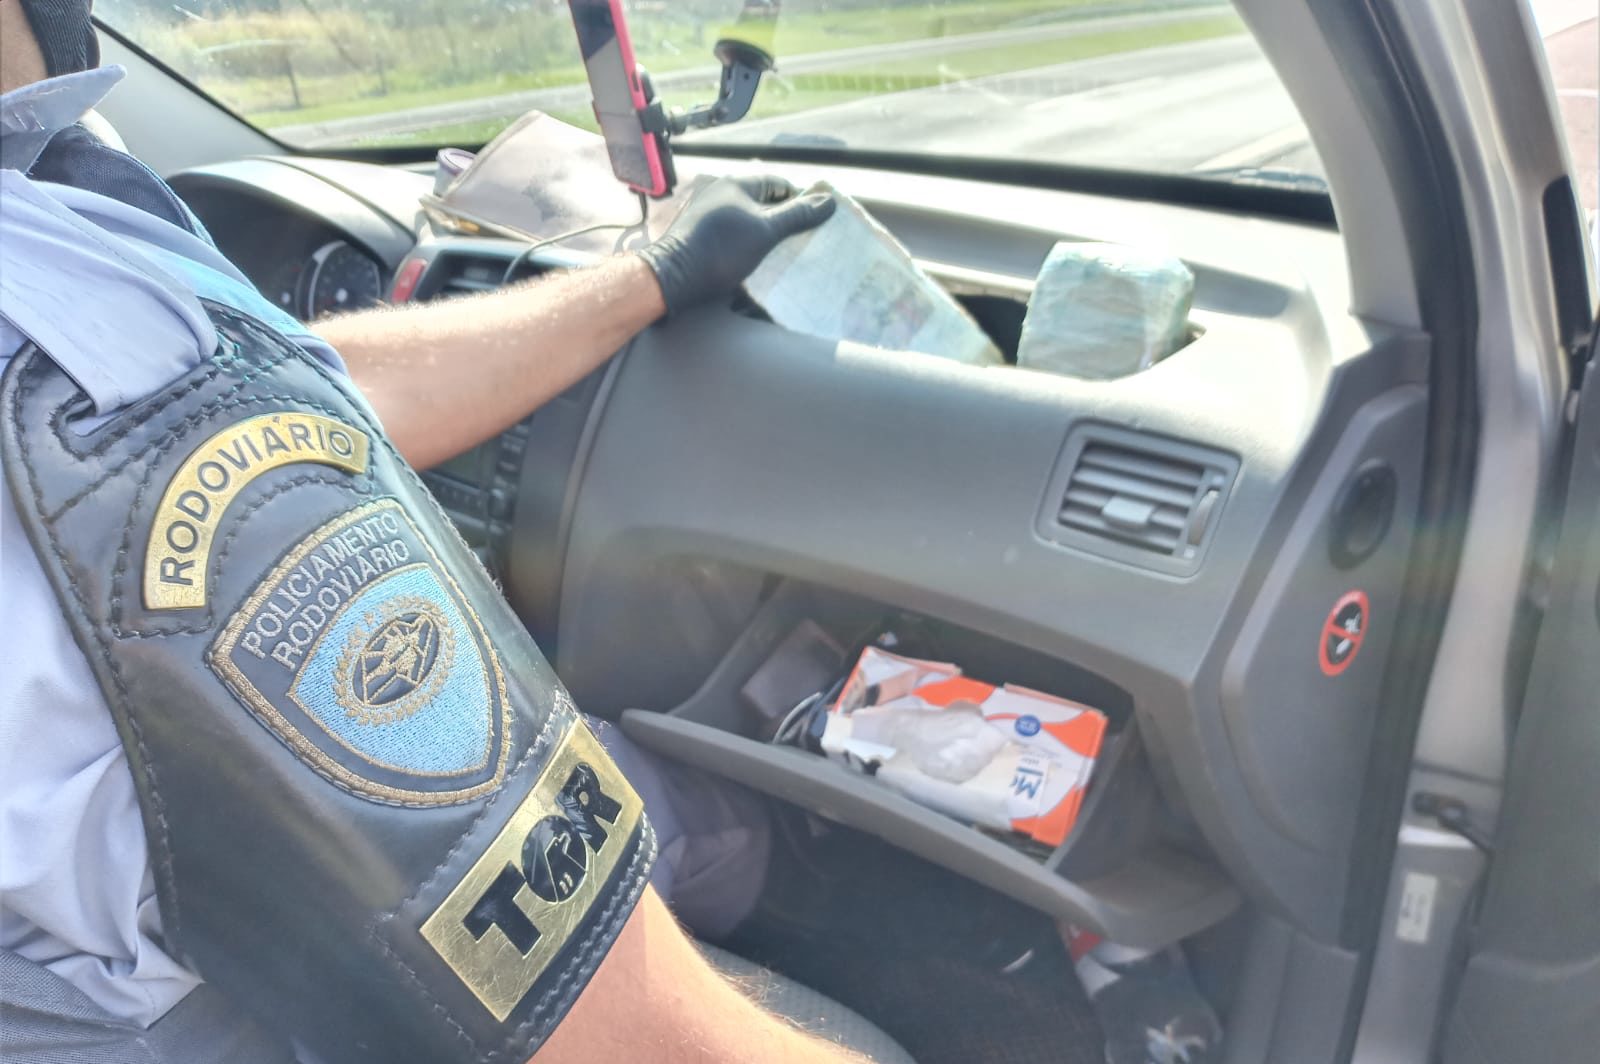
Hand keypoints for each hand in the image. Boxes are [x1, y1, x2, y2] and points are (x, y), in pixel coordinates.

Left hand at [637, 175, 835, 314]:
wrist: (674, 276)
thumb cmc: (722, 249)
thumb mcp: (766, 232)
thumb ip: (797, 216)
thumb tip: (828, 201)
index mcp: (738, 183)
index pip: (778, 184)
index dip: (799, 201)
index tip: (813, 222)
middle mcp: (722, 192)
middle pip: (763, 202)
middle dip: (783, 220)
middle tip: (801, 241)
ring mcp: (709, 212)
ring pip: (748, 219)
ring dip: (765, 235)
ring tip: (781, 254)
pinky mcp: (701, 232)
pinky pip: (733, 233)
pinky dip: (747, 243)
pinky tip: (755, 260)